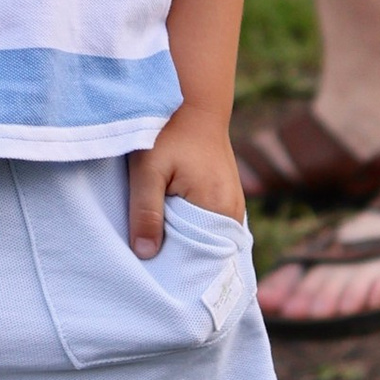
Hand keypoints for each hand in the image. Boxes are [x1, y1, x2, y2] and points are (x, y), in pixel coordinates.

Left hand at [125, 105, 245, 258]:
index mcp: (219, 209)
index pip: (202, 259)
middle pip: (206, 251)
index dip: (178, 270)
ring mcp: (233, 203)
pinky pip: (210, 224)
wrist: (192, 100)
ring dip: (186, 243)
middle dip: (181, 259)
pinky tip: (172, 230)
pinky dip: (192, 229)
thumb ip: (145, 212)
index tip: (156, 278)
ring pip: (207, 238)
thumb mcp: (148, 170)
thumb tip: (145, 255)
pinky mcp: (226, 196)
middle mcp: (234, 211)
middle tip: (153, 268)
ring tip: (161, 251)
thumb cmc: (167, 131)